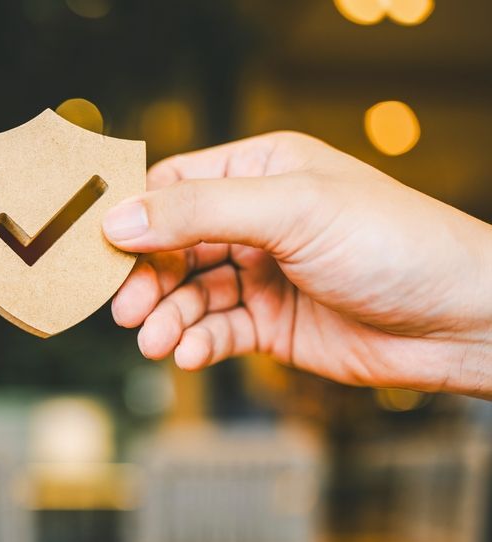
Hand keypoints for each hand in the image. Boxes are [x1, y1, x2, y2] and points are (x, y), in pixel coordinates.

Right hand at [102, 132, 491, 397]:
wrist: (457, 320)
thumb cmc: (394, 243)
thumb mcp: (290, 210)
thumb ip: (198, 212)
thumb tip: (118, 219)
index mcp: (260, 171)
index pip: (173, 186)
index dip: (134, 216)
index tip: (100, 248)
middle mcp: (256, 220)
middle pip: (171, 246)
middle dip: (147, 279)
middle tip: (126, 309)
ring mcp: (262, 274)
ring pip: (189, 295)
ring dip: (167, 319)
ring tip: (156, 342)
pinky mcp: (271, 323)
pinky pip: (217, 332)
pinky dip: (197, 344)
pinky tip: (190, 355)